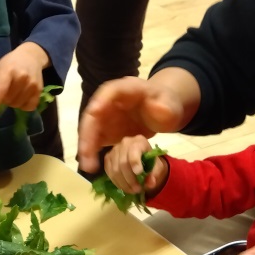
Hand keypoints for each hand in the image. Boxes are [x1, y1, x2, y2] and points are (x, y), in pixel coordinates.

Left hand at [0, 42, 49, 113]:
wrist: (31, 56)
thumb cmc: (11, 62)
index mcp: (9, 70)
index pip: (1, 89)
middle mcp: (22, 77)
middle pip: (9, 100)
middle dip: (4, 100)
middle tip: (4, 94)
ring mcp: (32, 84)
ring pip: (18, 104)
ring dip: (13, 103)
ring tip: (13, 95)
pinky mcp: (39, 90)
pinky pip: (30, 106)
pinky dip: (24, 106)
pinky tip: (22, 99)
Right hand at [77, 70, 196, 172]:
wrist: (162, 110)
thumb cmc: (165, 104)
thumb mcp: (169, 104)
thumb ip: (165, 107)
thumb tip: (160, 108)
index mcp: (126, 88)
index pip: (110, 91)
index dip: (100, 101)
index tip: (94, 112)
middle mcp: (109, 101)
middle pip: (93, 114)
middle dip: (87, 133)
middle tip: (85, 153)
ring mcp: (105, 115)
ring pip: (90, 129)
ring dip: (86, 147)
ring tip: (88, 166)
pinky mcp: (105, 129)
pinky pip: (94, 140)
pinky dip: (91, 152)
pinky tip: (92, 166)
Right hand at [103, 135, 167, 196]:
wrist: (142, 160)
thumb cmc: (150, 162)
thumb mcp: (157, 167)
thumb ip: (155, 174)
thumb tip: (150, 183)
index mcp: (139, 141)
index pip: (134, 151)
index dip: (135, 162)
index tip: (139, 173)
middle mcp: (125, 143)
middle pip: (123, 163)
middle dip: (130, 179)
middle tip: (137, 190)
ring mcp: (114, 150)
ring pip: (115, 169)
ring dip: (123, 183)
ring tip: (132, 191)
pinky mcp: (107, 158)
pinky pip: (109, 172)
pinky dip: (116, 182)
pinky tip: (124, 187)